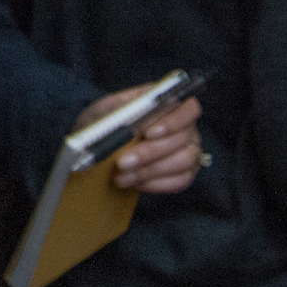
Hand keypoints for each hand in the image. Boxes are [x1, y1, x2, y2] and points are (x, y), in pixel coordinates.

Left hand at [73, 88, 204, 193]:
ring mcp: (189, 149)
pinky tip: (135, 183)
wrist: (97, 145)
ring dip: (150, 170)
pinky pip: (180, 180)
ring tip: (123, 176)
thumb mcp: (105, 109)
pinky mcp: (185, 172)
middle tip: (122, 162)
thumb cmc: (104, 122)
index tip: (148, 133)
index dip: (173, 121)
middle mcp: (185, 125)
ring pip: (183, 161)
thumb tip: (130, 117)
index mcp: (169, 103)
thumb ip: (119, 110)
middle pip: (182, 138)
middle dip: (150, 152)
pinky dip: (156, 183)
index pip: (188, 108)